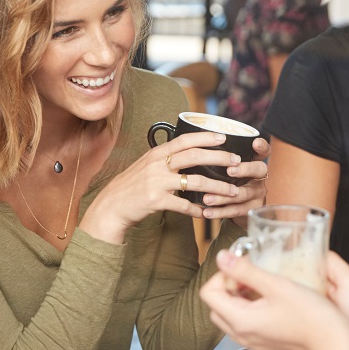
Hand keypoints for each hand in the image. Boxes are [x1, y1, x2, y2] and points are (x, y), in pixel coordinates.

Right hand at [79, 130, 246, 243]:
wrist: (112, 206)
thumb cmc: (131, 186)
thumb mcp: (146, 165)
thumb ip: (166, 158)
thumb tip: (189, 152)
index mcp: (157, 153)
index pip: (185, 139)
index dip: (205, 136)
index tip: (223, 137)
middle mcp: (158, 164)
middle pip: (195, 156)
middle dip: (219, 158)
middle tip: (236, 162)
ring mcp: (157, 182)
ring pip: (196, 181)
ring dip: (218, 187)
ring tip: (232, 191)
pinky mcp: (157, 201)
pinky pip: (184, 205)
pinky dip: (197, 209)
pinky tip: (206, 212)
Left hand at [200, 249, 347, 349]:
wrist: (334, 343)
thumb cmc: (311, 314)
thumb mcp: (276, 284)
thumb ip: (246, 270)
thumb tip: (223, 257)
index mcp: (240, 320)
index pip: (209, 293)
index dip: (222, 275)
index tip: (242, 268)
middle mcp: (243, 336)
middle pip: (217, 306)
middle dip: (228, 286)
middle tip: (249, 275)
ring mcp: (254, 344)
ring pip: (231, 317)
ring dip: (239, 298)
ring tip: (261, 287)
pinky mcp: (266, 347)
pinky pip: (247, 327)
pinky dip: (251, 311)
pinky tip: (272, 302)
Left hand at [205, 137, 269, 225]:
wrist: (240, 210)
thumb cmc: (232, 182)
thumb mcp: (232, 169)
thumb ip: (223, 160)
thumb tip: (197, 144)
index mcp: (255, 164)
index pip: (264, 152)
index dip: (262, 147)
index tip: (255, 142)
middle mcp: (259, 178)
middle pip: (257, 170)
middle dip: (244, 169)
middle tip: (229, 170)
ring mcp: (257, 194)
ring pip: (242, 194)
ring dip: (223, 196)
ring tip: (207, 198)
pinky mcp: (250, 210)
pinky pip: (234, 211)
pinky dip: (219, 212)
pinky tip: (206, 212)